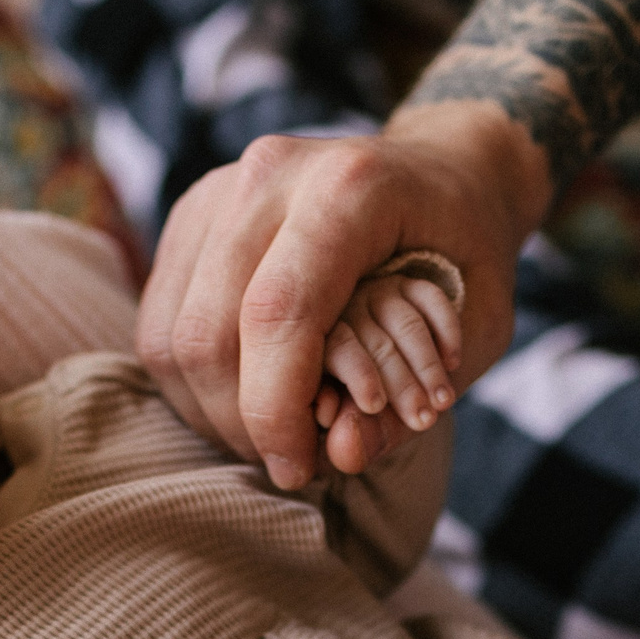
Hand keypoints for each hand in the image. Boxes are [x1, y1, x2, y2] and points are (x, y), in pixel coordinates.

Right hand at [137, 100, 546, 487]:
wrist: (441, 168)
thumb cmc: (468, 250)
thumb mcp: (479, 327)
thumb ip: (413, 398)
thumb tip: (342, 456)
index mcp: (350, 186)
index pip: (277, 315)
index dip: (277, 411)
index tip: (301, 470)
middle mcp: (270, 174)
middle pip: (208, 332)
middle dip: (242, 422)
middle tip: (289, 460)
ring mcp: (219, 188)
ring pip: (170, 334)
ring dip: (209, 410)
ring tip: (268, 433)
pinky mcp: (191, 215)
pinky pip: (160, 321)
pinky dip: (192, 382)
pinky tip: (244, 398)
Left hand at [314, 270, 461, 459]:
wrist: (382, 383)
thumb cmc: (359, 411)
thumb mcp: (353, 431)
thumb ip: (350, 440)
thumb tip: (345, 453)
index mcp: (317, 341)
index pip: (337, 349)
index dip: (357, 376)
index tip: (375, 406)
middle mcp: (344, 310)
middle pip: (375, 342)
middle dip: (402, 385)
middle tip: (424, 421)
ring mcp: (379, 292)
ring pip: (406, 324)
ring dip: (428, 366)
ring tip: (442, 403)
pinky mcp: (412, 284)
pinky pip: (431, 299)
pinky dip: (446, 331)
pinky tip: (453, 363)